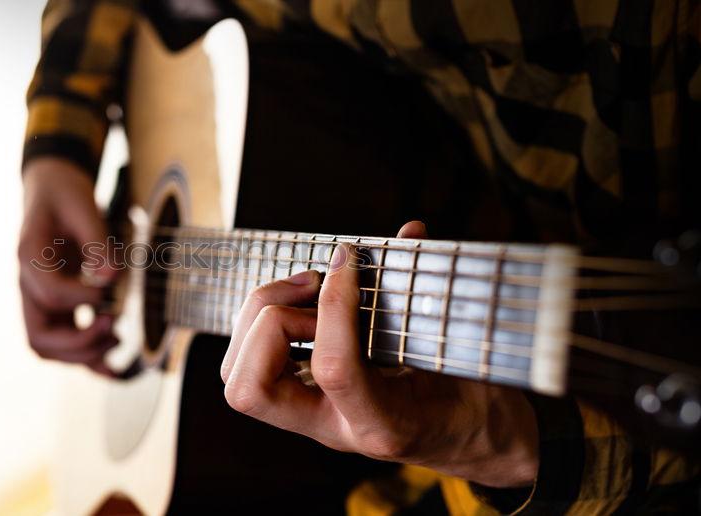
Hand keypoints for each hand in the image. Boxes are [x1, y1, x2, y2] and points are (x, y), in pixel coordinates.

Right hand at [18, 157, 117, 374]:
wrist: (51, 188)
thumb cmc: (64, 194)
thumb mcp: (82, 205)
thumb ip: (97, 241)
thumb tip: (112, 277)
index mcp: (28, 256)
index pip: (49, 293)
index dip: (82, 298)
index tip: (110, 290)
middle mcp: (29, 285)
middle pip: (40, 336)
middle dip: (79, 341)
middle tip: (112, 324)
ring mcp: (40, 300)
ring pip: (49, 347)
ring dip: (83, 353)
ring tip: (117, 338)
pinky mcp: (56, 307)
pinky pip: (65, 344)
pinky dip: (87, 360)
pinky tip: (113, 367)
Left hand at [221, 221, 538, 487]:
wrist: (476, 444)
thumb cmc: (477, 400)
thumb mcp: (467, 354)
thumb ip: (437, 298)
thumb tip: (410, 231)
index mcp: (381, 425)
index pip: (334, 371)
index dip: (335, 307)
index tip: (350, 261)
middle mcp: (333, 429)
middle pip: (250, 389)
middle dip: (271, 321)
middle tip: (315, 285)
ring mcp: (312, 420)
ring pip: (238, 381)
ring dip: (258, 320)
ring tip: (307, 288)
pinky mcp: (302, 403)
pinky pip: (252, 366)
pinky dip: (263, 323)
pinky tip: (305, 301)